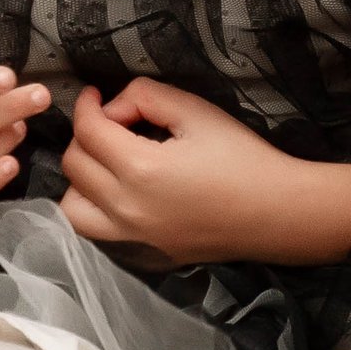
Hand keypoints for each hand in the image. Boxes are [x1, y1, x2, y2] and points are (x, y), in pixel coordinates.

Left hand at [57, 80, 312, 266]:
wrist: (277, 212)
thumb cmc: (242, 158)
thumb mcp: (195, 110)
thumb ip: (144, 96)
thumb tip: (113, 108)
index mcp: (140, 169)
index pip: (87, 130)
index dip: (86, 105)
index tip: (96, 95)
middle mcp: (128, 209)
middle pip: (75, 165)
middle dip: (84, 135)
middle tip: (110, 123)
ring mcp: (134, 238)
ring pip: (73, 208)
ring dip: (81, 179)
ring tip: (106, 162)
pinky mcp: (145, 254)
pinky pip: (97, 232)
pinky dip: (95, 209)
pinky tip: (120, 192)